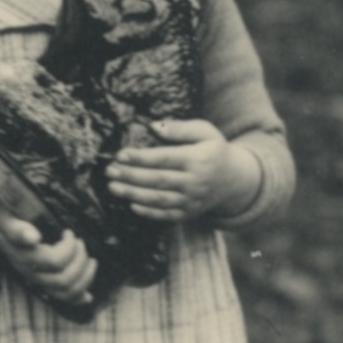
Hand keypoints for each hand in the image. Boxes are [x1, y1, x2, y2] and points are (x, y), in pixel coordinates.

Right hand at [0, 185, 96, 305]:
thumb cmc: (4, 217)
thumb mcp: (6, 218)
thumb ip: (17, 229)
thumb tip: (33, 237)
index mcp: (24, 257)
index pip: (54, 262)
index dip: (68, 248)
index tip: (68, 231)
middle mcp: (31, 273)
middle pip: (64, 280)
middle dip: (80, 260)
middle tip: (81, 242)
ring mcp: (37, 280)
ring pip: (66, 292)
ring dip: (84, 278)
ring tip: (90, 260)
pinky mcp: (43, 283)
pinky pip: (62, 299)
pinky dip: (78, 297)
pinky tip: (88, 296)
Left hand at [105, 119, 260, 222]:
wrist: (233, 180)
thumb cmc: (213, 150)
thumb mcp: (205, 132)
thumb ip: (181, 128)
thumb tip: (154, 126)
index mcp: (198, 159)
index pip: (165, 158)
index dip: (141, 158)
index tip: (120, 154)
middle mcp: (195, 182)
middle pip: (158, 180)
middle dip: (131, 176)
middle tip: (109, 171)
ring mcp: (192, 200)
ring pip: (159, 199)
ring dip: (133, 194)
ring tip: (113, 187)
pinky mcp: (188, 213)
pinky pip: (166, 215)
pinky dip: (148, 212)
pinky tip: (131, 204)